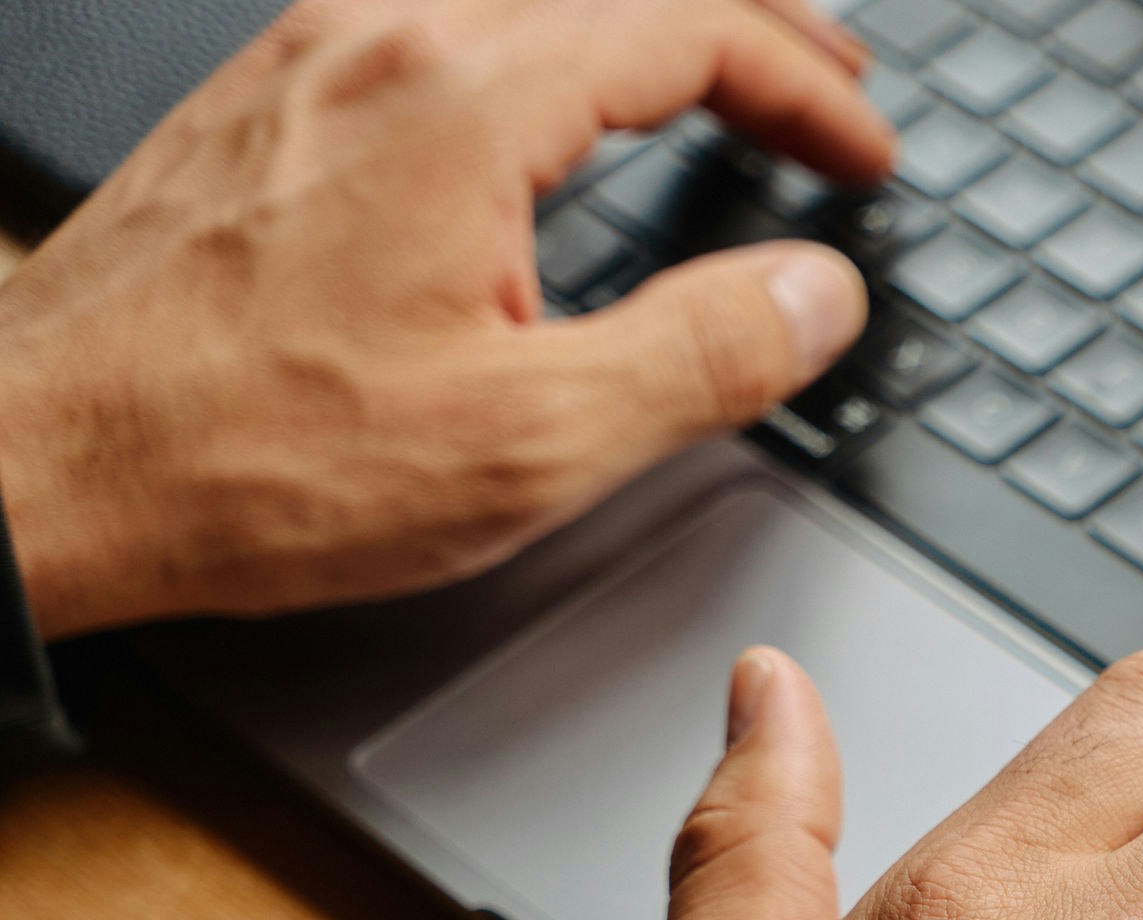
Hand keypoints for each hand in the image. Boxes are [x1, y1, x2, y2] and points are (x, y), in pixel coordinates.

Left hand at [0, 0, 892, 640]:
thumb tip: (816, 294)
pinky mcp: (270, 100)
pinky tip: (561, 101)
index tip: (867, 160)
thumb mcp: (530, 442)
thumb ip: (703, 356)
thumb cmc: (250, 456)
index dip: (809, 91)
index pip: (693, 29)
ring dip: (649, 25)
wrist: (40, 459)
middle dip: (754, 29)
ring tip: (722, 76)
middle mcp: (384, 39)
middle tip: (836, 95)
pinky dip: (552, 42)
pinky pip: (445, 16)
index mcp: (466, 99)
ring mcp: (315, 57)